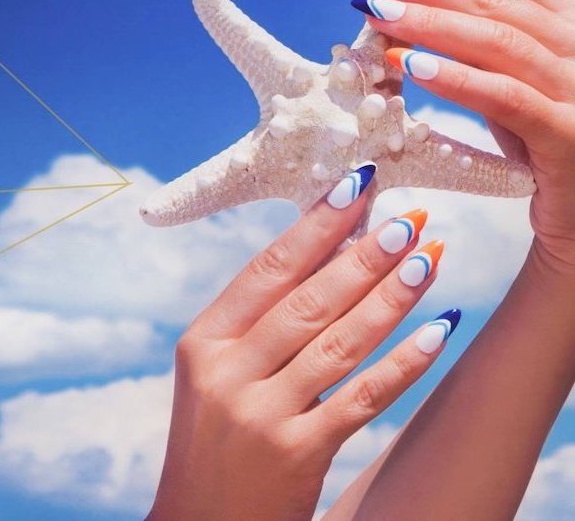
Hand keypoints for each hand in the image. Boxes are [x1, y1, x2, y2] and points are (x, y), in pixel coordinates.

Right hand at [148, 167, 456, 520]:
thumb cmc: (214, 435)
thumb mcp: (218, 370)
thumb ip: (261, 318)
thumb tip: (330, 253)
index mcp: (203, 341)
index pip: (266, 269)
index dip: (315, 226)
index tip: (354, 188)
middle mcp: (228, 372)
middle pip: (308, 300)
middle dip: (364, 254)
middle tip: (408, 218)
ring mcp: (261, 415)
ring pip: (340, 341)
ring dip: (391, 297)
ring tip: (429, 257)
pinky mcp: (297, 454)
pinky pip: (363, 397)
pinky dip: (405, 362)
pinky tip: (439, 330)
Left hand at [343, 0, 574, 271]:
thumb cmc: (539, 144)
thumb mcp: (504, 83)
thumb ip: (470, 46)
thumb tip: (396, 9)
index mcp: (562, 19)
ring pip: (498, 39)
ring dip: (428, 21)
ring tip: (371, 9)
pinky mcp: (570, 135)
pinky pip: (508, 98)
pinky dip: (457, 79)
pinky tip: (410, 64)